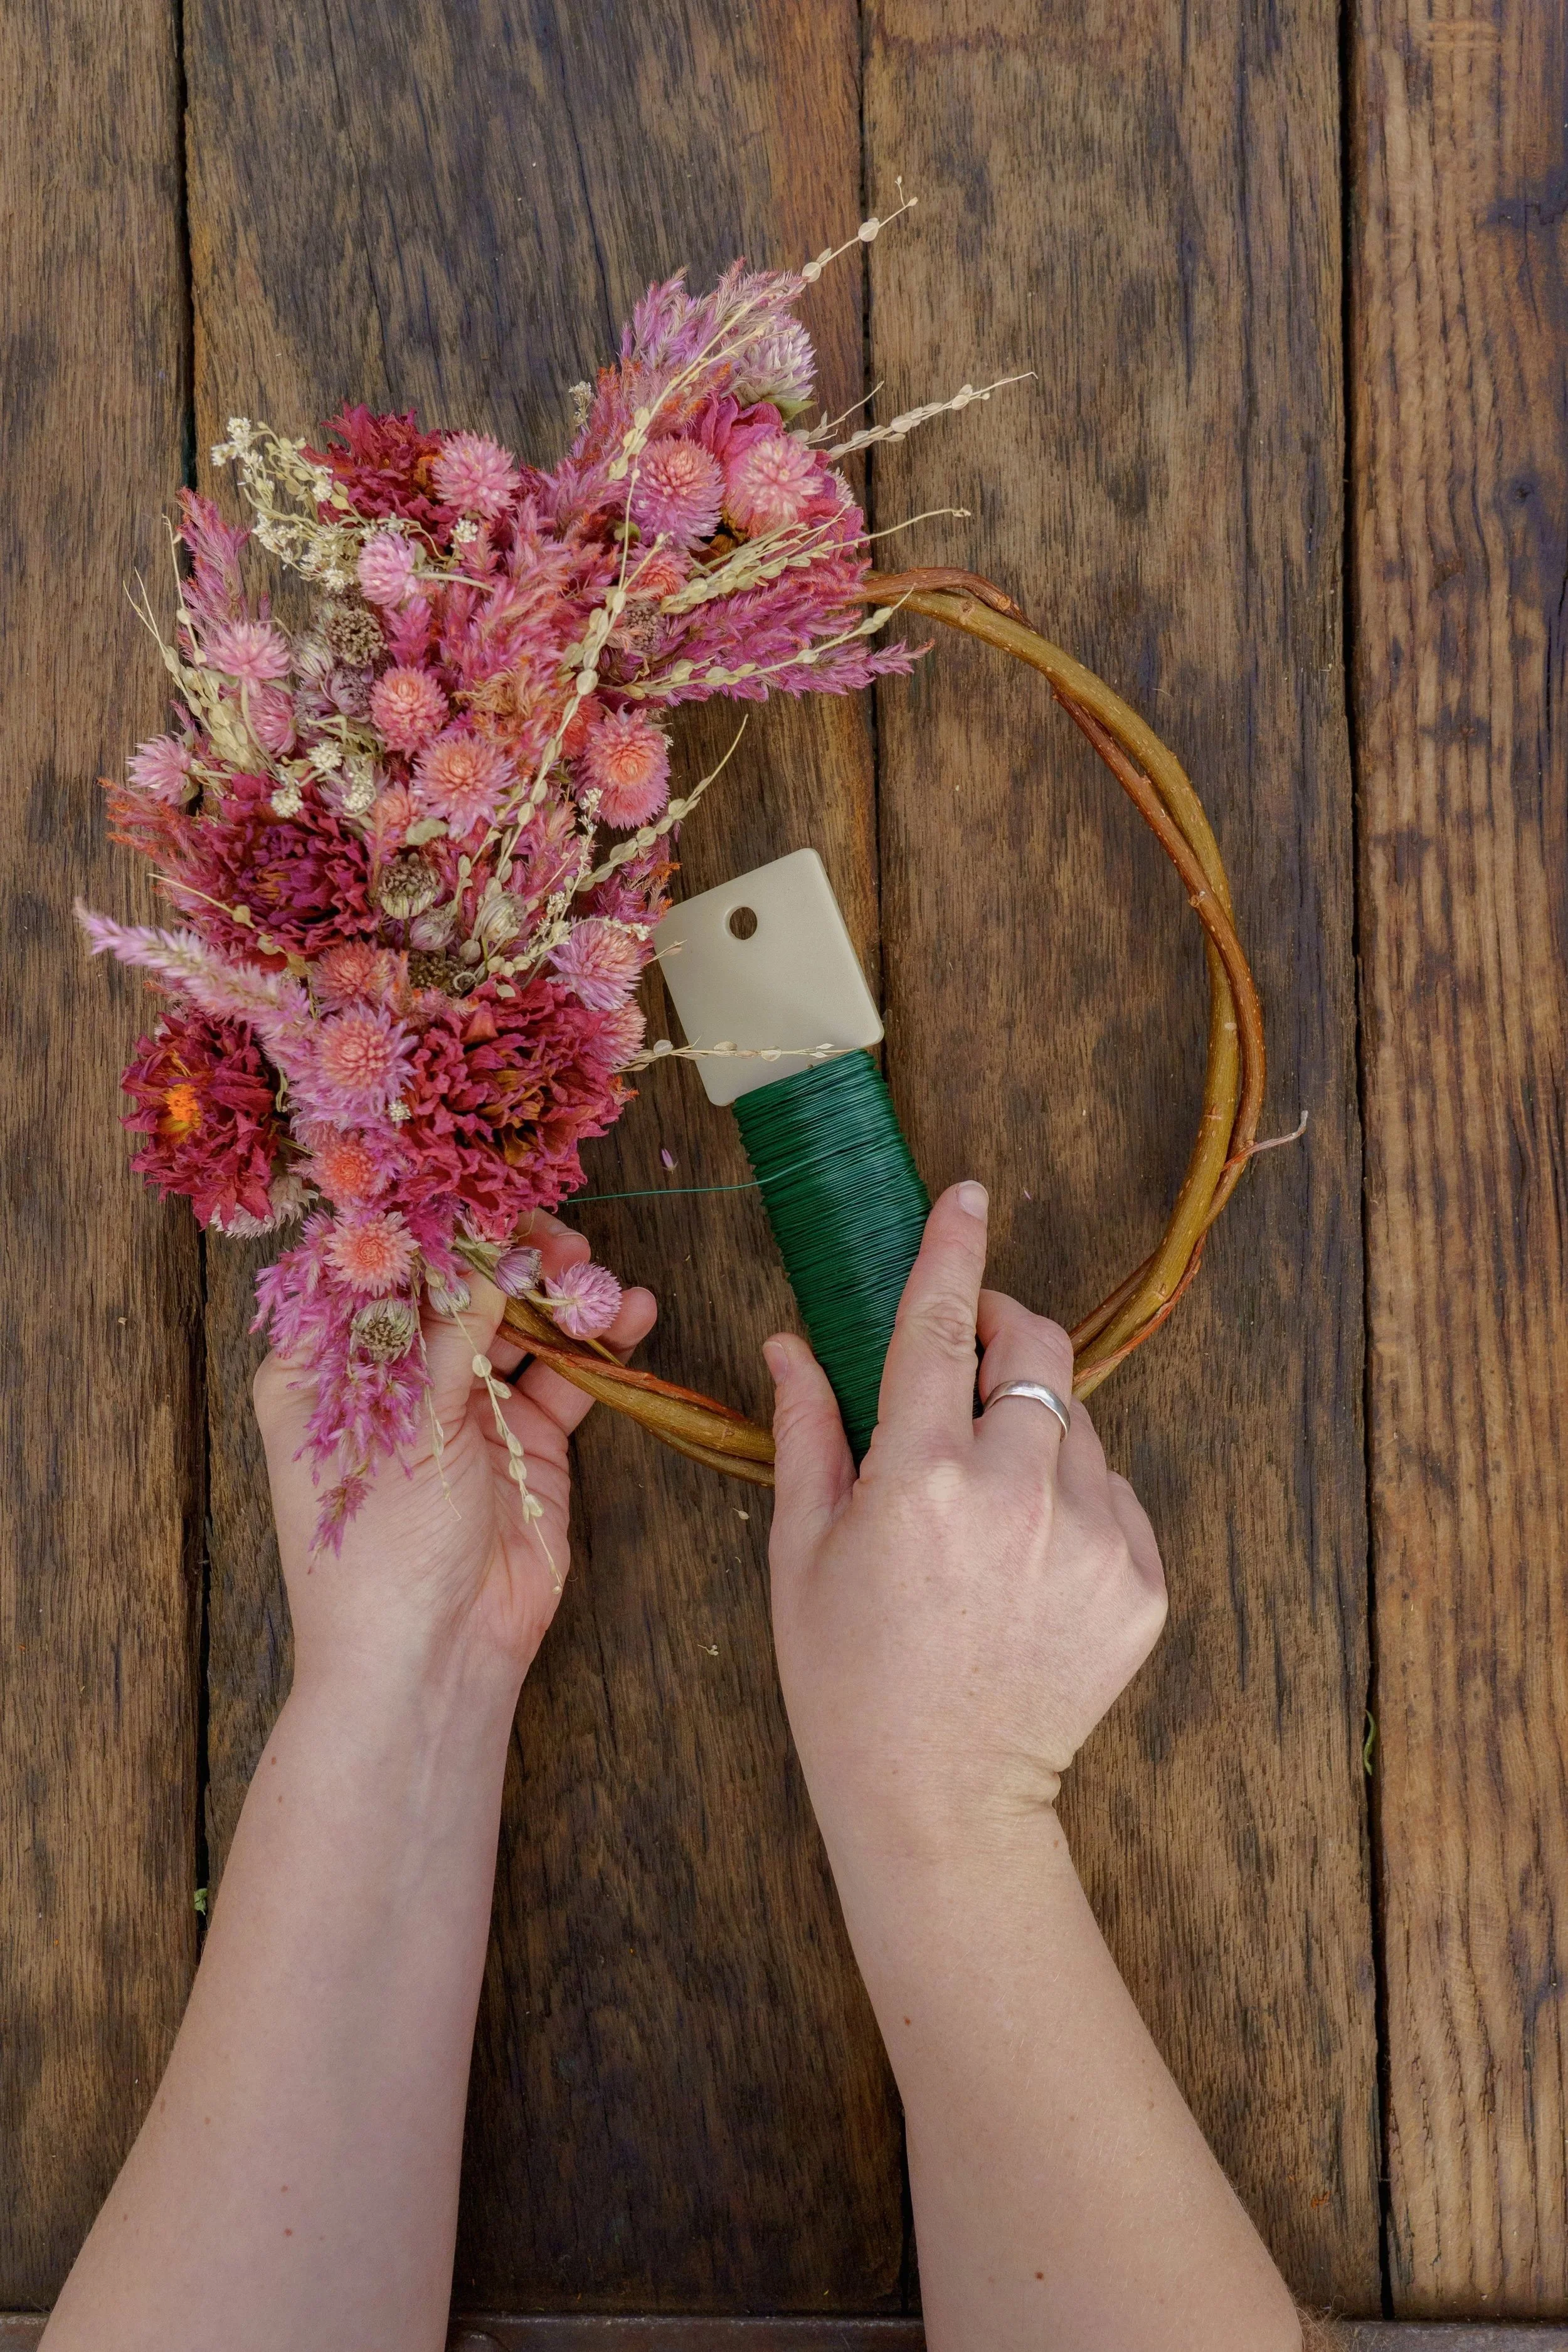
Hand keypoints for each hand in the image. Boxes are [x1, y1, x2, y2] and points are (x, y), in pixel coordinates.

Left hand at [254, 1215, 656, 1694]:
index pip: (376, 1269)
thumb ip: (451, 1328)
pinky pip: (568, 1375)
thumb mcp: (406, 1421)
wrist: (432, 1656)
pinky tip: (631, 1310)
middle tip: (552, 1229)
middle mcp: (400, 1379)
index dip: (426, 1226)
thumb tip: (483, 1247)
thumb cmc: (380, 1546)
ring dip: (559, 1290)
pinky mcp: (529, 1441)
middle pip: (457, 1287)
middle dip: (507, 1252)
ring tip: (594, 1269)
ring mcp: (468, 1408)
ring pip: (519, 1321)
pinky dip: (600, 1342)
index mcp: (332, 1369)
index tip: (476, 1188)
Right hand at [765, 1180, 1165, 1873]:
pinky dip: (1075, 1497)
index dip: (953, 1248)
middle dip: (1004, 1329)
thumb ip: (808, 1431)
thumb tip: (792, 1341)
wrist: (942, 1803)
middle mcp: (1018, 1493)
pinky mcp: (1141, 1583)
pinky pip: (1116, 1495)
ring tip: (984, 1499)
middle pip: (1035, 1350)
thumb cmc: (848, 1679)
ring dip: (1036, 1424)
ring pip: (1079, 1422)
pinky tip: (1026, 1557)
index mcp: (920, 1476)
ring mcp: (1092, 1539)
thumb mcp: (801, 1552)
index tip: (967, 1195)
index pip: (938, 1324)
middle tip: (969, 1354)